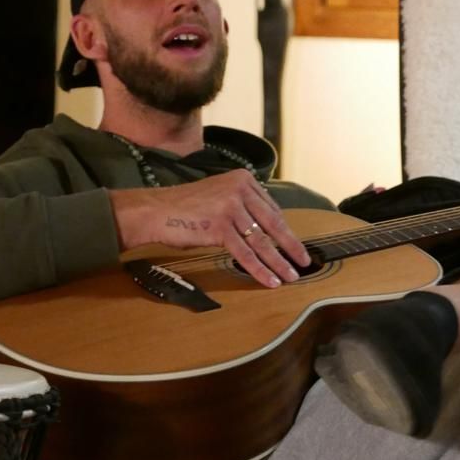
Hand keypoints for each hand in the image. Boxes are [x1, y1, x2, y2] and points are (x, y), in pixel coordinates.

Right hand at [110, 170, 309, 287]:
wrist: (156, 210)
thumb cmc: (183, 207)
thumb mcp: (218, 196)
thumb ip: (241, 205)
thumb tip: (262, 228)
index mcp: (243, 179)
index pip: (272, 209)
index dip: (285, 231)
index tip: (294, 244)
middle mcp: (240, 190)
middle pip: (273, 224)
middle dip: (291, 246)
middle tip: (304, 261)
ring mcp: (230, 208)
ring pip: (262, 241)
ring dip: (279, 262)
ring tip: (291, 276)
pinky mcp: (220, 227)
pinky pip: (245, 253)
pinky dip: (260, 269)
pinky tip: (270, 280)